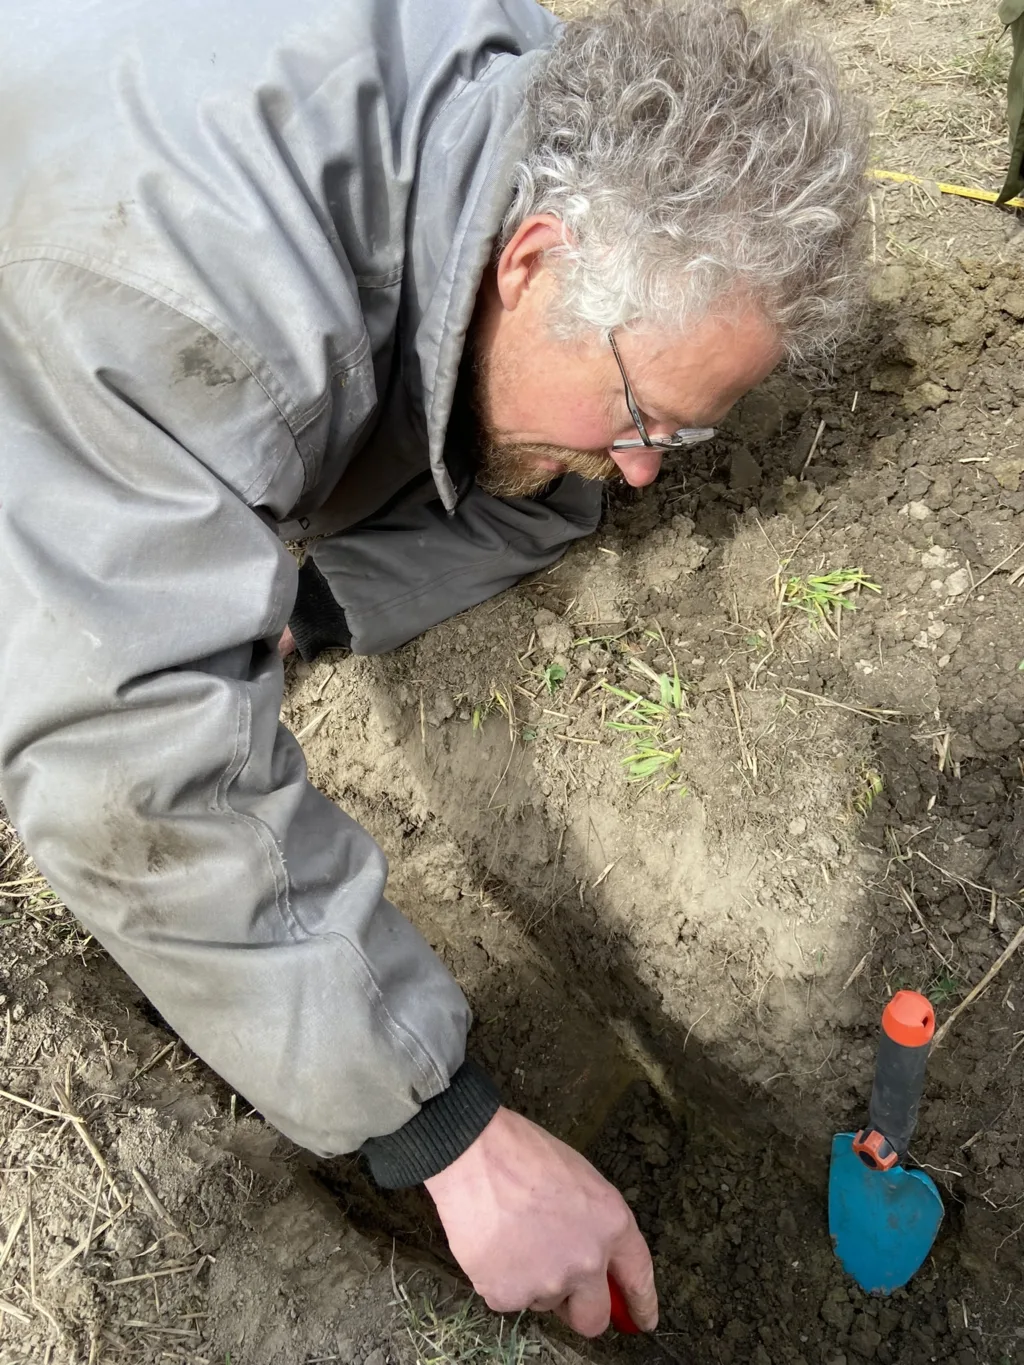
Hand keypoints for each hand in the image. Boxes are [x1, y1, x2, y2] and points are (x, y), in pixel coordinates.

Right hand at [424, 1107, 656, 1336]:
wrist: (474, 1154)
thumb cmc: (524, 1153)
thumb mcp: (581, 1178)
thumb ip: (595, 1225)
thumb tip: (594, 1258)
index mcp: (611, 1225)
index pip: (638, 1277)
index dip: (641, 1305)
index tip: (642, 1321)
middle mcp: (587, 1262)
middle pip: (592, 1317)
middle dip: (580, 1309)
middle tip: (562, 1288)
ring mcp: (548, 1282)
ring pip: (545, 1301)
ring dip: (533, 1280)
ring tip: (512, 1235)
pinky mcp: (509, 1295)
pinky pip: (508, 1298)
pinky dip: (501, 1279)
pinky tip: (493, 1243)